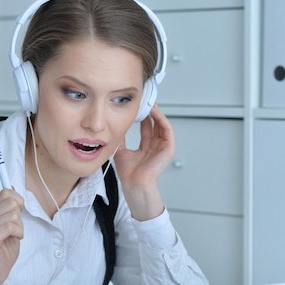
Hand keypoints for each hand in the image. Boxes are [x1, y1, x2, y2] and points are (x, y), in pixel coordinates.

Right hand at [0, 189, 24, 284]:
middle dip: (20, 214)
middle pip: (11, 202)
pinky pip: (10, 226)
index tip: (18, 213)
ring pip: (13, 214)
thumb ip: (12, 208)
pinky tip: (16, 238)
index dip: (18, 200)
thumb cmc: (5, 247)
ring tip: (15, 235)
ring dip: (20, 226)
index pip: (6, 192)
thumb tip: (13, 187)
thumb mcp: (12, 223)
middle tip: (16, 228)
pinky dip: (18, 232)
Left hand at [113, 104, 174, 220]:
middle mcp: (155, 146)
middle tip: (143, 99)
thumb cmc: (129, 174)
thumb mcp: (121, 150)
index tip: (136, 105)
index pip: (146, 127)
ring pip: (161, 124)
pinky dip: (161, 119)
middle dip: (149, 111)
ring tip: (148, 102)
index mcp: (146, 148)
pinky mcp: (168, 149)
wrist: (134, 185)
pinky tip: (154, 111)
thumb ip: (121, 139)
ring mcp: (163, 147)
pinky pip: (167, 130)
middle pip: (155, 123)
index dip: (142, 115)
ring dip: (156, 112)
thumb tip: (116, 126)